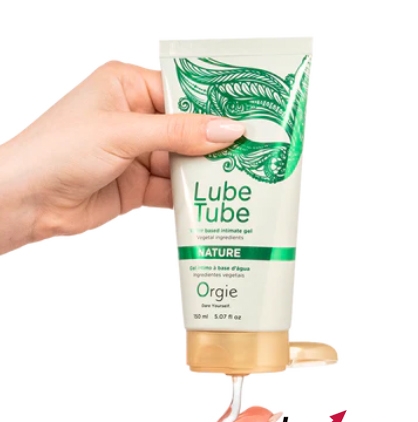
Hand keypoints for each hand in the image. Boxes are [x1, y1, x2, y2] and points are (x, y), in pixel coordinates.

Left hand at [0, 61, 244, 253]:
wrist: (27, 201)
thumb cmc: (58, 150)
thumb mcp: (123, 133)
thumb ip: (178, 133)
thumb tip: (228, 130)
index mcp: (128, 87)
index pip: (183, 91)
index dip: (215, 105)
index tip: (248, 116)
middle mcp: (136, 118)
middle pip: (189, 128)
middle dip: (216, 143)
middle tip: (254, 151)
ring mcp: (138, 153)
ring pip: (184, 161)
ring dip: (207, 172)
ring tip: (241, 179)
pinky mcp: (139, 184)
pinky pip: (173, 188)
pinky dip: (191, 196)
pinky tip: (213, 199)